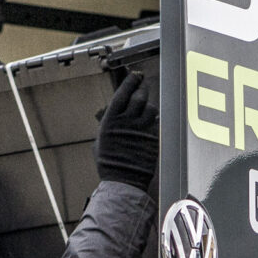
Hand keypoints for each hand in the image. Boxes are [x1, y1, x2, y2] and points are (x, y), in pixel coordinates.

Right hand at [92, 72, 157, 190]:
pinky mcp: (153, 138)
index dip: (130, 82)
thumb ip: (109, 123)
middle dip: (142, 87)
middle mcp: (127, 122)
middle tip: (143, 83)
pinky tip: (151, 120)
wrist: (123, 181)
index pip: (123, 93)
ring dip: (149, 103)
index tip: (135, 76)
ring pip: (151, 107)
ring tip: (146, 104)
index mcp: (111, 120)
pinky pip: (157, 122)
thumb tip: (113, 113)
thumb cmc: (108, 163)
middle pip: (139, 96)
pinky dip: (155, 118)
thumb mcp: (100, 139)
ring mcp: (142, 129)